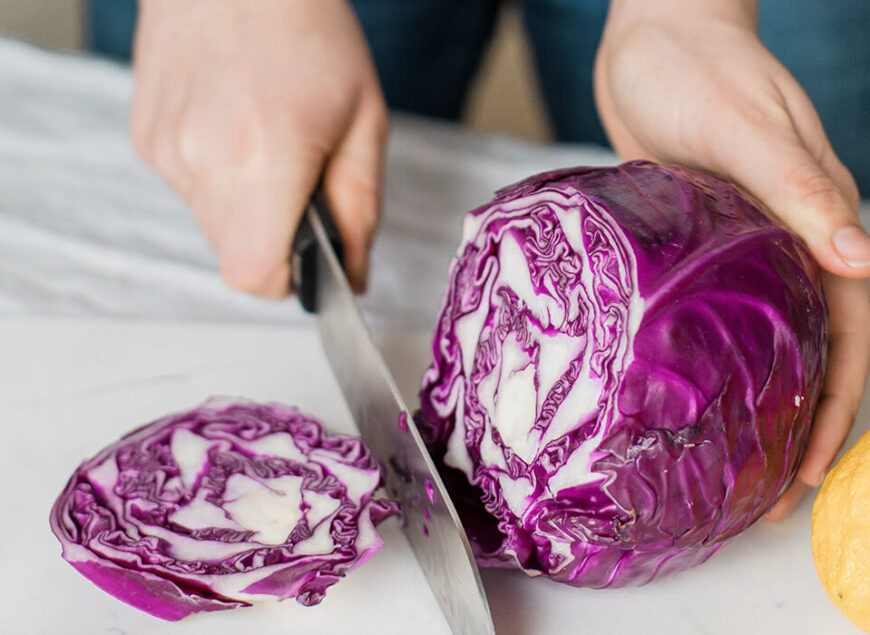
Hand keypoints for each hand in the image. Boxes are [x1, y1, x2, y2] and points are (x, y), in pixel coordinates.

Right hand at [130, 0, 387, 296]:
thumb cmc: (308, 31)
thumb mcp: (364, 123)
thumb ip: (361, 212)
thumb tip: (353, 277)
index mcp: (263, 159)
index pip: (255, 276)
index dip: (287, 279)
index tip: (309, 256)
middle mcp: (201, 161)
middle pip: (235, 257)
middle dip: (274, 240)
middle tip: (298, 183)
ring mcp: (164, 149)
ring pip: (212, 224)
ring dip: (245, 206)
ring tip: (265, 143)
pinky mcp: (144, 137)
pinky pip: (189, 189)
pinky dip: (217, 177)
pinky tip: (234, 127)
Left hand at [595, 0, 869, 518]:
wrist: (653, 38)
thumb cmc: (698, 69)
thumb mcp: (746, 124)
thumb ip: (797, 187)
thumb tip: (859, 255)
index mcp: (818, 219)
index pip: (850, 332)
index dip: (839, 407)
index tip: (812, 472)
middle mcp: (789, 240)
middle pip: (814, 351)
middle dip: (801, 427)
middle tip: (767, 497)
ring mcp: (744, 245)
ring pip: (768, 339)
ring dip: (760, 404)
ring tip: (731, 467)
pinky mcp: (699, 243)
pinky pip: (717, 313)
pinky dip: (712, 359)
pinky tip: (685, 394)